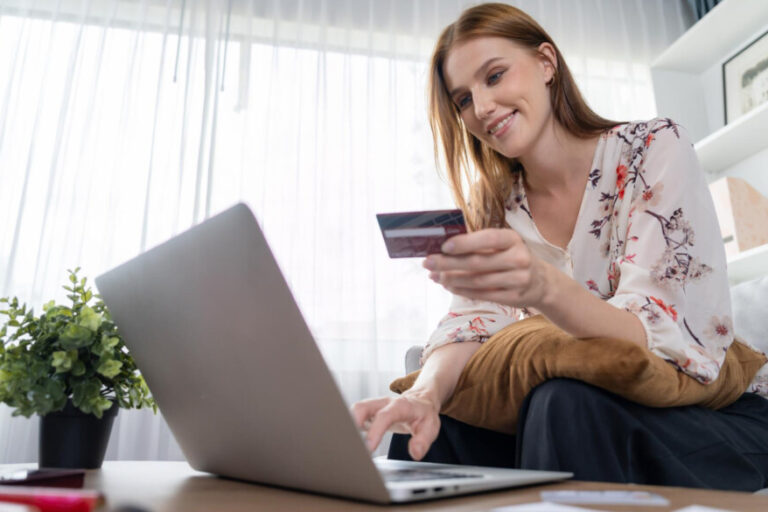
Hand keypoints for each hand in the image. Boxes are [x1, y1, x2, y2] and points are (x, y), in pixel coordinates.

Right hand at [350, 390, 440, 460]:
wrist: (420, 400)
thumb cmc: (424, 414)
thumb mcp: (431, 427)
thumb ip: (423, 440)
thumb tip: (415, 453)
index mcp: (400, 406)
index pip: (384, 416)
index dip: (375, 430)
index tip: (369, 447)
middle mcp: (383, 403)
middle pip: (362, 407)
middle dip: (352, 424)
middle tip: (352, 445)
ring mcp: (374, 406)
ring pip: (355, 410)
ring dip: (348, 426)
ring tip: (349, 445)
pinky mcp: (369, 412)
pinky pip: (354, 416)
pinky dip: (349, 427)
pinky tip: (351, 441)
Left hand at [423, 228, 550, 307]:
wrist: (541, 282)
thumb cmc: (512, 257)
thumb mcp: (503, 245)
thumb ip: (478, 244)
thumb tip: (443, 248)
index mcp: (513, 239)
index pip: (488, 238)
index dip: (465, 243)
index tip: (443, 246)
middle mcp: (519, 258)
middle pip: (477, 262)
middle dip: (448, 263)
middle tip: (428, 263)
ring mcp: (518, 279)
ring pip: (477, 281)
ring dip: (452, 279)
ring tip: (435, 276)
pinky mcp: (514, 298)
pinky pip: (482, 295)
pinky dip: (462, 291)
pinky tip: (449, 286)